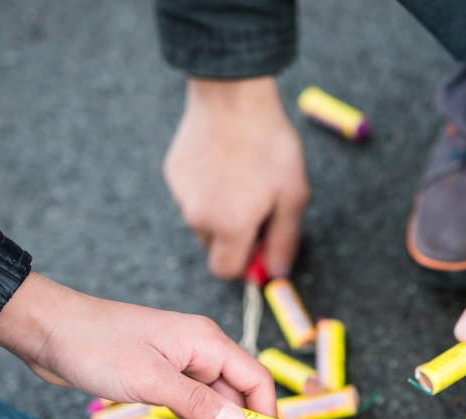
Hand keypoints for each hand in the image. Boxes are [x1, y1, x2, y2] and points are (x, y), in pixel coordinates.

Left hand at [0, 272, 273, 418]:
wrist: (48, 331)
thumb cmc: (96, 345)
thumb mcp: (150, 380)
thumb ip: (198, 404)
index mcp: (207, 343)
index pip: (256, 380)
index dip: (265, 417)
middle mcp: (201, 353)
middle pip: (235, 401)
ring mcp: (180, 366)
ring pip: (213, 410)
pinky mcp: (160, 379)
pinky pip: (190, 410)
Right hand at [165, 76, 308, 278]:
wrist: (234, 96)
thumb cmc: (269, 145)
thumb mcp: (292, 195)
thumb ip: (283, 241)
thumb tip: (276, 274)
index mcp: (228, 226)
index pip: (226, 270)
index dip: (247, 264)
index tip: (263, 245)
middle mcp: (197, 216)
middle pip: (214, 248)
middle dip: (235, 238)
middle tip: (260, 205)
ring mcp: (180, 194)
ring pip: (203, 221)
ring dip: (221, 212)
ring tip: (243, 178)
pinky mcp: (173, 174)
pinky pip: (192, 195)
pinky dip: (208, 189)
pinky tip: (226, 162)